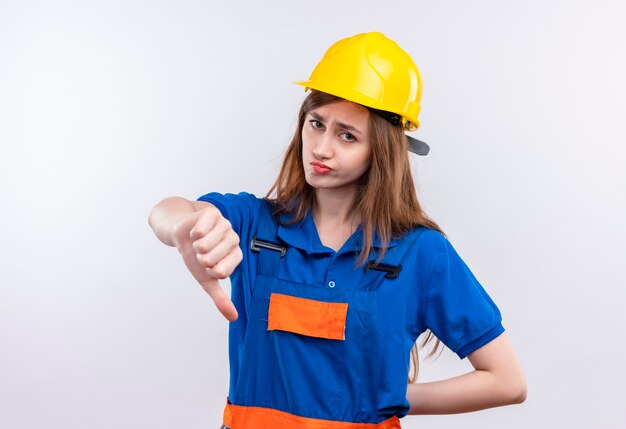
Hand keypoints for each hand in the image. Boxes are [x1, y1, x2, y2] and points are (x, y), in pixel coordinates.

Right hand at [171, 205, 241, 320]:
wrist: (181, 235)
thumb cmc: (196, 257)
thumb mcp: (207, 280)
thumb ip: (221, 298)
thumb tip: (234, 318)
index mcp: (236, 255)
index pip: (222, 271)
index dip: (208, 270)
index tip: (207, 265)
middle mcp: (234, 239)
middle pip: (213, 258)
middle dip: (200, 258)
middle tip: (200, 251)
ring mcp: (225, 224)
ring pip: (206, 244)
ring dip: (195, 246)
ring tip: (197, 241)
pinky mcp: (213, 213)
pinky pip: (201, 229)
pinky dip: (193, 233)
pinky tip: (195, 230)